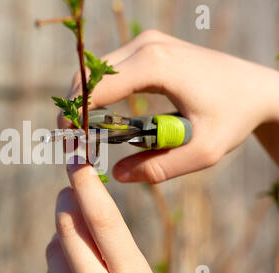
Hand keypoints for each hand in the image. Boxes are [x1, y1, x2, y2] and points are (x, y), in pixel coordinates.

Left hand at [45, 157, 164, 272]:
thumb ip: (119, 252)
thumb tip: (82, 210)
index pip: (103, 219)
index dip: (86, 182)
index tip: (76, 157)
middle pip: (69, 226)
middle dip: (67, 199)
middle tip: (71, 189)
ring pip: (54, 249)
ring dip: (63, 238)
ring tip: (84, 251)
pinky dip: (59, 265)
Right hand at [59, 30, 278, 182]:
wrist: (256, 88)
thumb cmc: (233, 116)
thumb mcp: (202, 151)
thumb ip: (159, 167)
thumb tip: (117, 174)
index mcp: (155, 65)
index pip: (96, 88)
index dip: (76, 117)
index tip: (70, 144)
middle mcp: (146, 46)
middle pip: (87, 76)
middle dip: (73, 109)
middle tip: (72, 142)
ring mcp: (146, 44)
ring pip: (94, 71)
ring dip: (83, 101)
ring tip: (83, 134)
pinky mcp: (147, 48)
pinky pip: (110, 70)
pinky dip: (98, 93)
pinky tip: (99, 118)